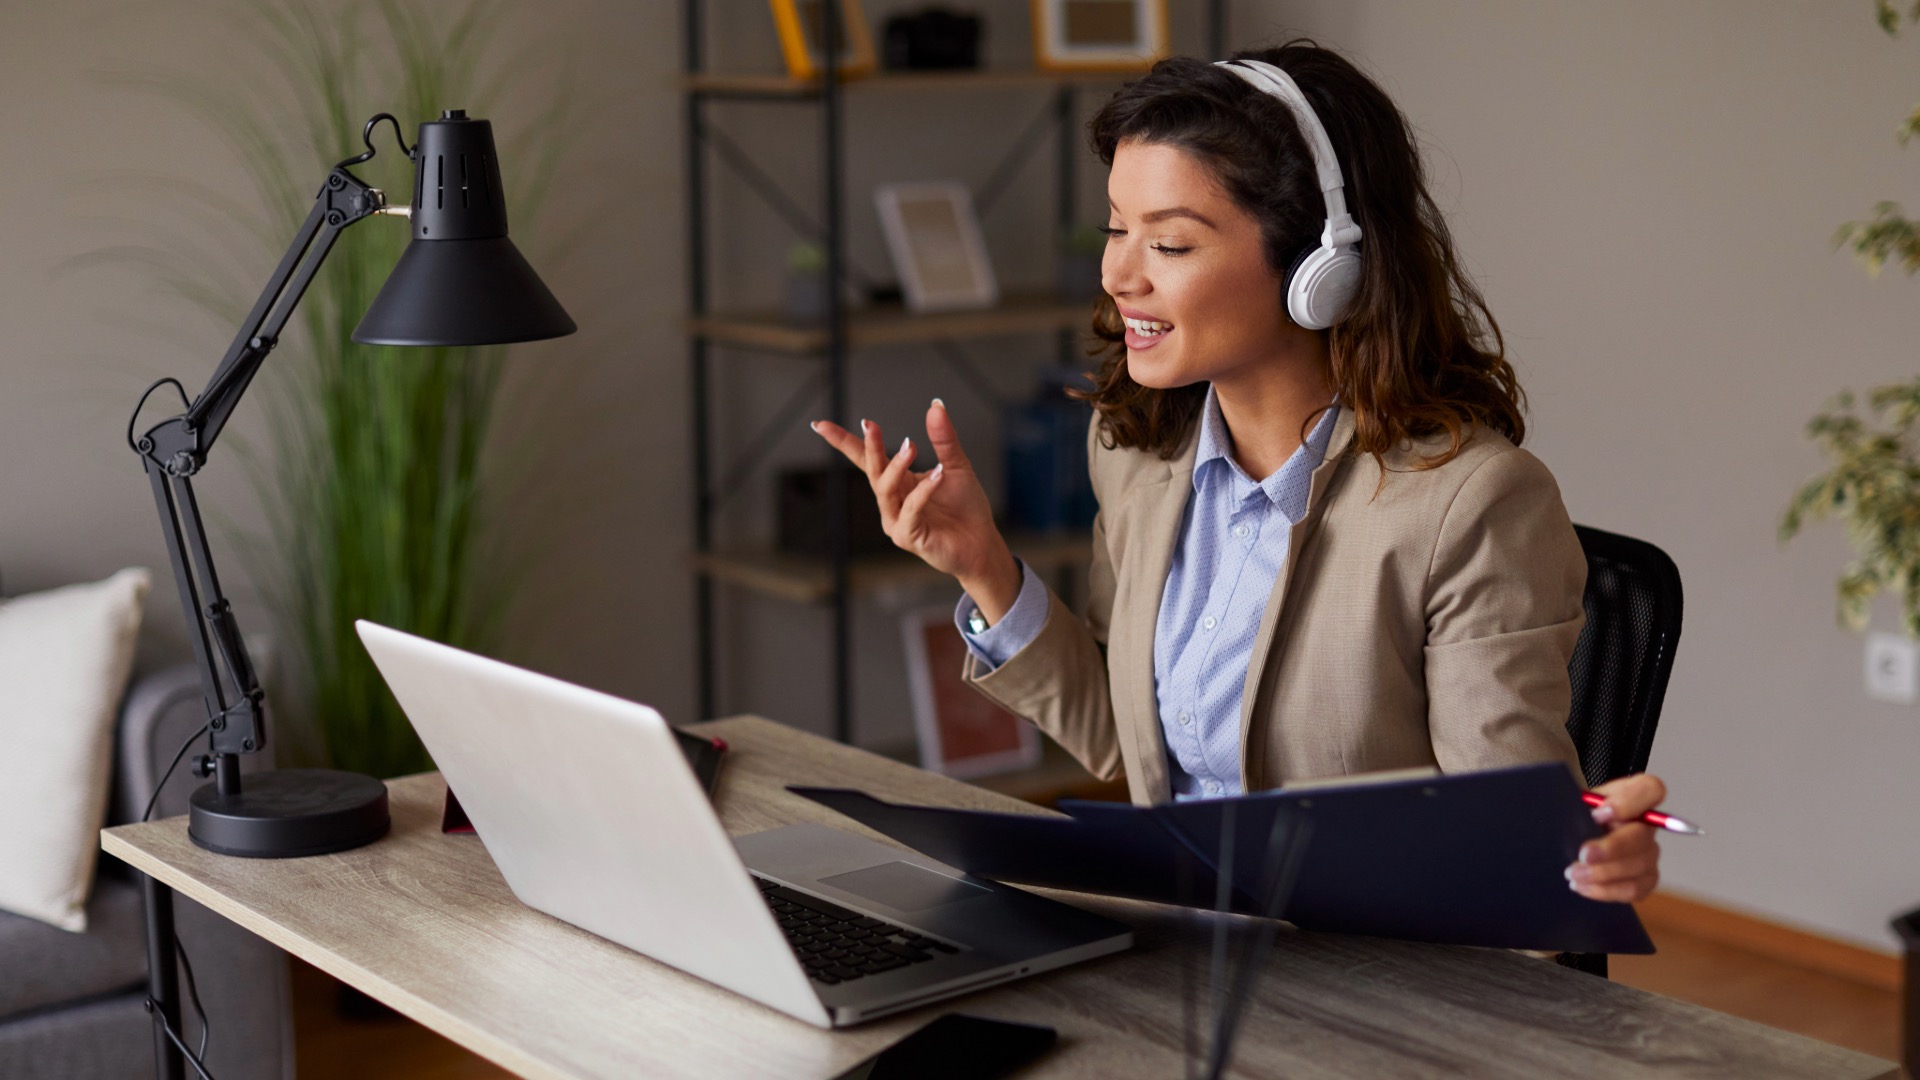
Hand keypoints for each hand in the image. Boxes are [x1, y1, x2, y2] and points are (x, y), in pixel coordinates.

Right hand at [809, 400, 1021, 620]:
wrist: (982, 543)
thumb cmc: (965, 508)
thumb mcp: (955, 465)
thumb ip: (943, 438)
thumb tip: (935, 404)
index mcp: (897, 483)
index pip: (865, 459)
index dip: (843, 441)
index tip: (820, 424)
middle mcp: (891, 502)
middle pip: (871, 470)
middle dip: (869, 446)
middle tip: (870, 424)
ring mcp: (895, 521)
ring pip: (885, 489)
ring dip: (896, 466)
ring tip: (912, 446)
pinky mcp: (908, 537)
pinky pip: (910, 509)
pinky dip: (923, 490)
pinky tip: (938, 474)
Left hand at [1566, 773, 1663, 902]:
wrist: (1574, 836)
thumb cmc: (1577, 815)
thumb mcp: (1577, 800)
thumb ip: (1582, 803)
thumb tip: (1590, 817)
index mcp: (1634, 795)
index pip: (1651, 789)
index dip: (1629, 802)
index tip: (1600, 813)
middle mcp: (1647, 824)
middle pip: (1642, 836)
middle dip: (1611, 848)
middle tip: (1583, 855)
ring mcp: (1650, 852)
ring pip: (1637, 866)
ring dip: (1603, 873)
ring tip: (1573, 874)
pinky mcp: (1645, 878)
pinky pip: (1633, 889)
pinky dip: (1605, 890)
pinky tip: (1582, 886)